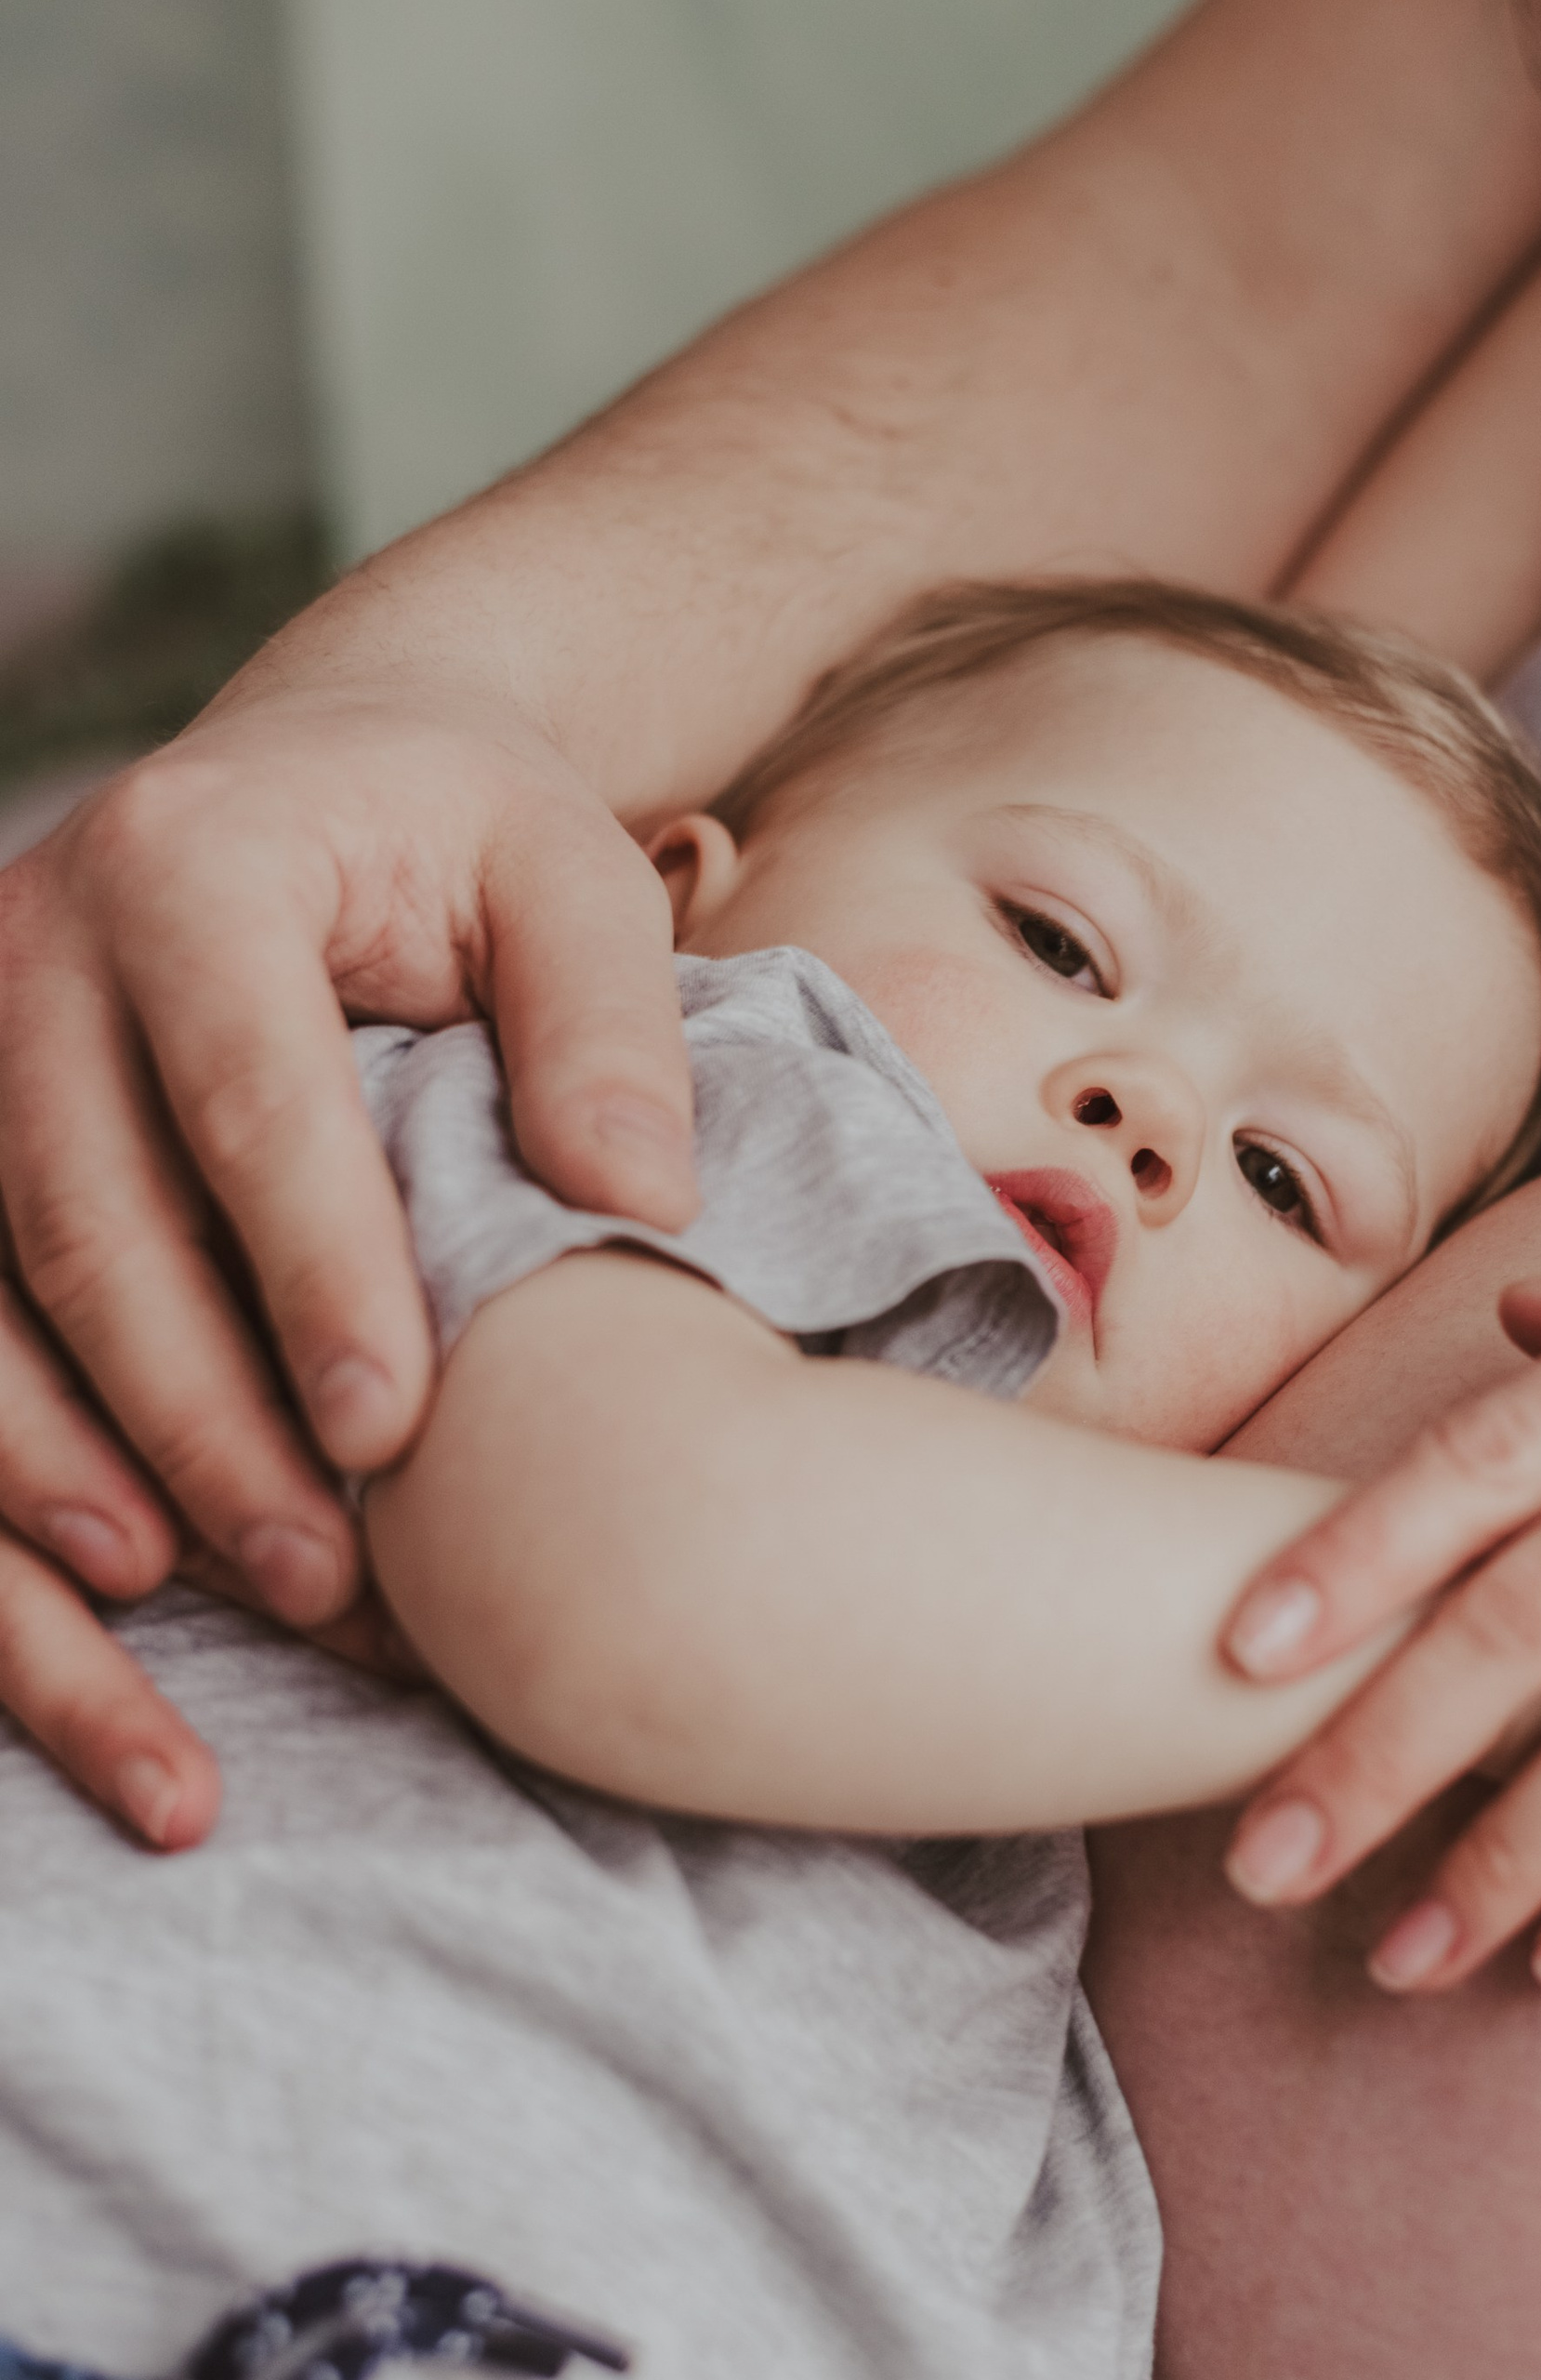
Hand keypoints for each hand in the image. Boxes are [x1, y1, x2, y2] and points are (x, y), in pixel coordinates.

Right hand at [0, 678, 695, 1846]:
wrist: (312, 778)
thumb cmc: (464, 837)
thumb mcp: (569, 872)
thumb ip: (610, 1024)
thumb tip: (640, 1200)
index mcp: (191, 864)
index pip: (246, 1100)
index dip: (315, 1277)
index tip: (396, 1431)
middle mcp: (34, 952)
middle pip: (86, 1221)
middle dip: (198, 1417)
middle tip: (322, 1572)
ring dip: (75, 1474)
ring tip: (212, 1602)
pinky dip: (20, 1472)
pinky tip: (106, 1590)